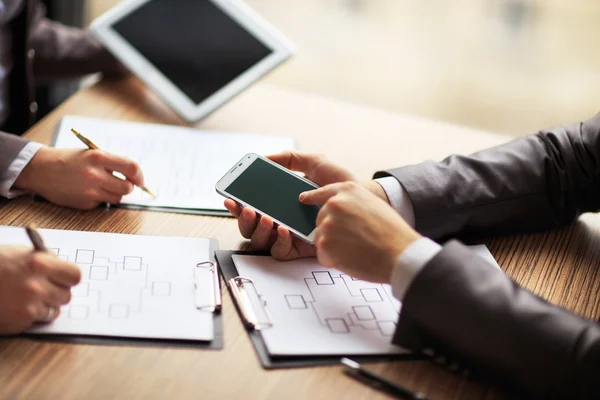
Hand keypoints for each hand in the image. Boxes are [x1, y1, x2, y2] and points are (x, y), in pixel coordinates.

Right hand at [0, 246, 80, 333]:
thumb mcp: (18, 254)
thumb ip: (44, 260)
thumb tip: (63, 269)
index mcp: (40, 264)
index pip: (74, 276)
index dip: (69, 278)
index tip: (64, 279)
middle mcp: (37, 286)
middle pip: (66, 295)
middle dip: (56, 293)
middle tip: (43, 289)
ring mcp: (29, 306)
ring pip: (53, 310)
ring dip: (43, 306)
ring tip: (23, 297)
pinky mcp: (20, 322)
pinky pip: (36, 321)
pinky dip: (28, 317)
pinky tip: (13, 307)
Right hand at [14, 147, 144, 209]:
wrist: (41, 170)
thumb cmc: (68, 160)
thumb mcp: (91, 153)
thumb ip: (112, 162)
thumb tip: (135, 176)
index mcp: (99, 157)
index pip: (132, 168)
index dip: (139, 175)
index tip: (140, 180)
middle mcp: (95, 175)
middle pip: (127, 187)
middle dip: (127, 186)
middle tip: (120, 182)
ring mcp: (90, 191)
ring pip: (118, 197)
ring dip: (115, 192)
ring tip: (101, 184)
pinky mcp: (85, 203)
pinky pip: (103, 203)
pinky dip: (100, 198)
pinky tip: (87, 190)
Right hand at [225, 151, 390, 259]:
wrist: (362, 201)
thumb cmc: (341, 183)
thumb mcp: (315, 163)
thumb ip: (291, 158)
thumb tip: (265, 157)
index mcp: (280, 202)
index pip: (252, 206)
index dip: (237, 205)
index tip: (230, 197)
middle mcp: (281, 220)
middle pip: (250, 225)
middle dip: (243, 218)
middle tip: (248, 208)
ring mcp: (290, 236)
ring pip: (260, 240)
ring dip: (257, 228)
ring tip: (265, 216)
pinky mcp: (300, 250)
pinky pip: (279, 252)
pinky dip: (277, 241)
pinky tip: (282, 228)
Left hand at [300, 181, 420, 282]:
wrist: (398, 252)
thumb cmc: (392, 233)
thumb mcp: (374, 204)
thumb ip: (353, 204)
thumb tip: (341, 214)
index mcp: (348, 190)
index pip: (323, 192)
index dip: (313, 197)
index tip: (304, 199)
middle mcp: (334, 203)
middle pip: (321, 219)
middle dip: (333, 232)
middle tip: (354, 241)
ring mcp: (327, 223)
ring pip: (321, 238)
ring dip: (334, 247)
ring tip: (356, 250)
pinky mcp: (324, 243)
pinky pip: (322, 255)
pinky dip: (333, 260)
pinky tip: (351, 259)